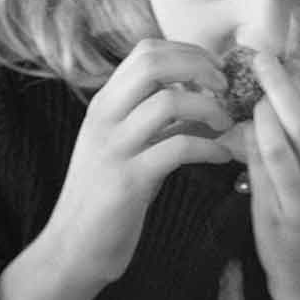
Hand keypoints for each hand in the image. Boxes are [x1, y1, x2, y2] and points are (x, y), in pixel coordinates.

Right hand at [41, 39, 233, 283]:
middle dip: (200, 68)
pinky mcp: (128, 181)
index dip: (188, 52)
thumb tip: (208, 99)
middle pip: (153, 64)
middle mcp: (104, 118)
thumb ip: (159, 121)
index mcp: (105, 104)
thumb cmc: (109, 197)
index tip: (216, 71)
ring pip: (168, 102)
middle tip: (225, 88)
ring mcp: (114, 148)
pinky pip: (177, 148)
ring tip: (226, 125)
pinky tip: (223, 157)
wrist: (72, 247)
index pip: (146, 52)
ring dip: (210, 108)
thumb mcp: (130, 147)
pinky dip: (209, 148)